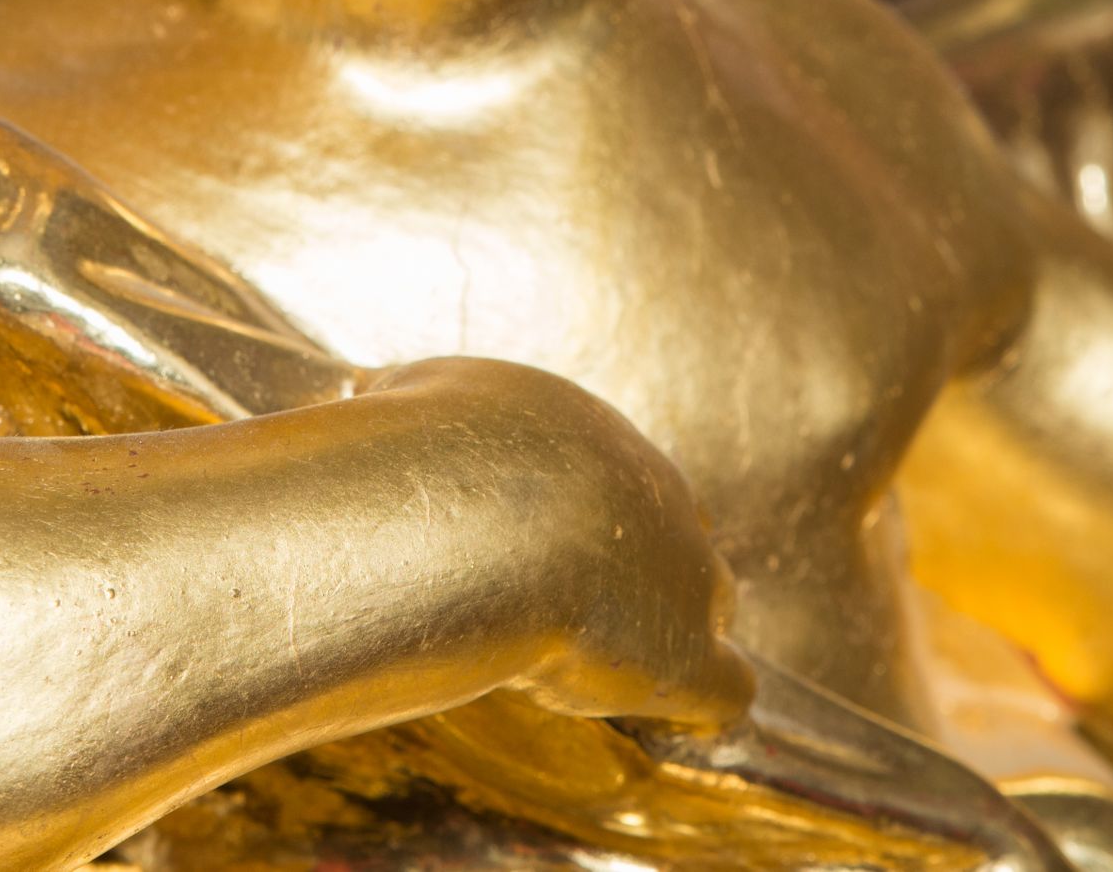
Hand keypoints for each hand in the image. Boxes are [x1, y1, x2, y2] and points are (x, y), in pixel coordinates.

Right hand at [367, 358, 753, 733]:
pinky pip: (728, 685)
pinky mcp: (691, 655)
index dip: (585, 518)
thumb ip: (423, 407)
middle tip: (577, 611)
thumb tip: (383, 394)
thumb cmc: (427, 459)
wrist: (471, 523)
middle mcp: (657, 493)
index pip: (614, 472)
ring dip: (671, 631)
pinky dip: (697, 703)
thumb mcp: (418, 397)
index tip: (539, 552)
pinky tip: (655, 718)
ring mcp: (687, 574)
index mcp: (591, 434)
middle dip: (641, 568)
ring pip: (716, 600)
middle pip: (679, 530)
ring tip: (615, 669)